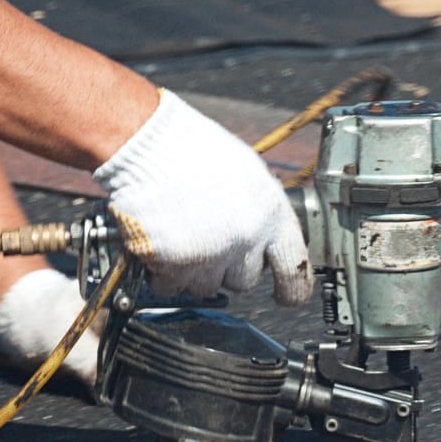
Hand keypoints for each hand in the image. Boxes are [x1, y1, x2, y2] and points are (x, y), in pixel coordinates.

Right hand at [93, 90, 312, 304]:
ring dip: (194, 271)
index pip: (293, 269)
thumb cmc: (192, 149)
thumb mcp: (246, 174)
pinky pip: (172, 287)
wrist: (146, 145)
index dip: (291, 288)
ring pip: (206, 287)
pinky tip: (161, 245)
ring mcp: (209, 254)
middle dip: (228, 267)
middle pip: (244, 281)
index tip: (285, 295)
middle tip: (209, 238)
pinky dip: (163, 274)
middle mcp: (244, 239)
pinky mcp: (174, 264)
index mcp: (270, 214)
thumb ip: (260, 214)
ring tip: (181, 234)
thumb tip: (263, 242)